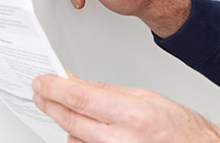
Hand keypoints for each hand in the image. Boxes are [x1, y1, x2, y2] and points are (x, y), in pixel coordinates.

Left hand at [32, 74, 219, 142]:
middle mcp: (119, 139)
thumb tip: (78, 83)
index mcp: (131, 115)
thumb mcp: (146, 97)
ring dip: (65, 121)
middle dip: (50, 103)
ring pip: (72, 138)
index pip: (80, 97)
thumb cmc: (179, 128)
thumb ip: (108, 91)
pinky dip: (78, 138)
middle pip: (69, 119)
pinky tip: (81, 128)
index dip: (55, 88)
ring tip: (65, 107)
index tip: (42, 81)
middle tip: (40, 92)